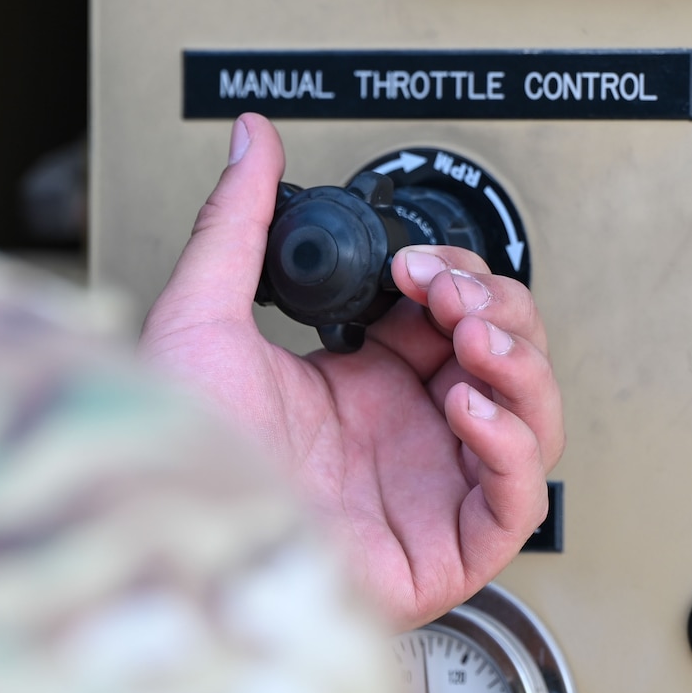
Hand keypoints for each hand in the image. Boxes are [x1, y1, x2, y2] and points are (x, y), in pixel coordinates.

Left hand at [139, 115, 564, 628]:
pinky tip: (469, 408)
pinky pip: (517, 503)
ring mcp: (425, 497)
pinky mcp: (441, 554)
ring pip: (531, 425)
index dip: (457, 282)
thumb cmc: (171, 461)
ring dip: (520, 369)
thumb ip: (235, 222)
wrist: (160, 544)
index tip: (419, 266)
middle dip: (497, 311)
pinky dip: (514, 448)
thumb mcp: (200, 316)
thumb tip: (249, 138)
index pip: (451, 322)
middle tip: (448, 297)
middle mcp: (400, 441)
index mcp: (357, 389)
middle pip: (506, 363)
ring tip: (473, 343)